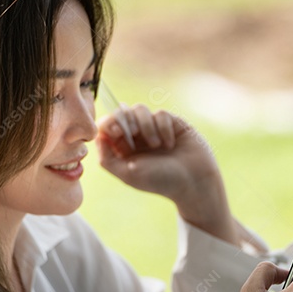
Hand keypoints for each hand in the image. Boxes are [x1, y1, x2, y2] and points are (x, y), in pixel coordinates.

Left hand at [97, 106, 236, 240]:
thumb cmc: (161, 181)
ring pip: (140, 109)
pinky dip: (163, 127)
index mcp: (124, 149)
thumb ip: (107, 158)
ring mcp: (155, 129)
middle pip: (122, 113)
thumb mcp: (128, 174)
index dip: (109, 123)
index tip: (116, 132)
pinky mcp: (172, 123)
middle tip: (134, 133)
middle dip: (126, 120)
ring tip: (156, 144)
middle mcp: (137, 138)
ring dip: (145, 125)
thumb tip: (98, 136)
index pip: (108, 126)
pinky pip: (161, 113)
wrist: (194, 181)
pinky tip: (171, 143)